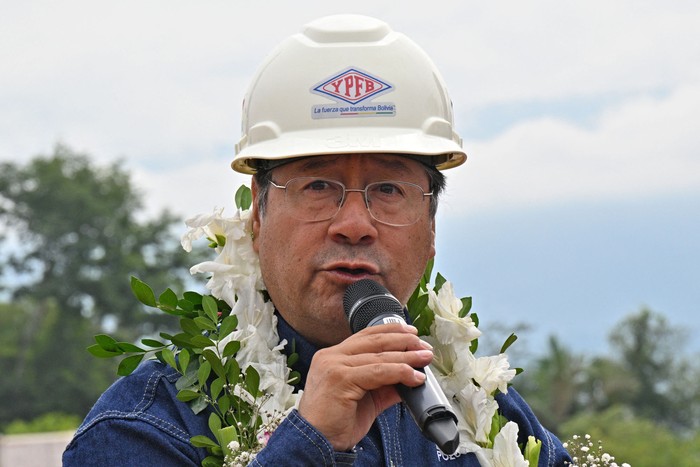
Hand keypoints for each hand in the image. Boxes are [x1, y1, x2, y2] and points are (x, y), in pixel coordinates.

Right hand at [297, 323, 432, 450]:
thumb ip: (385, 385)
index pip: (366, 336)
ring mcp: (334, 366)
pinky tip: (413, 377)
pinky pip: (377, 372)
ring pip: (378, 356)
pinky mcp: (340, 379)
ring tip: (424, 359)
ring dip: (406, 357)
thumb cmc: (336, 423)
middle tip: (424, 347)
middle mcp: (331, 356)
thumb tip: (409, 378)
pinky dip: (399, 372)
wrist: (318, 443)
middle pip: (374, 341)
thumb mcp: (366, 399)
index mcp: (333, 356)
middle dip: (403, 342)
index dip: (391, 332)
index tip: (411, 333)